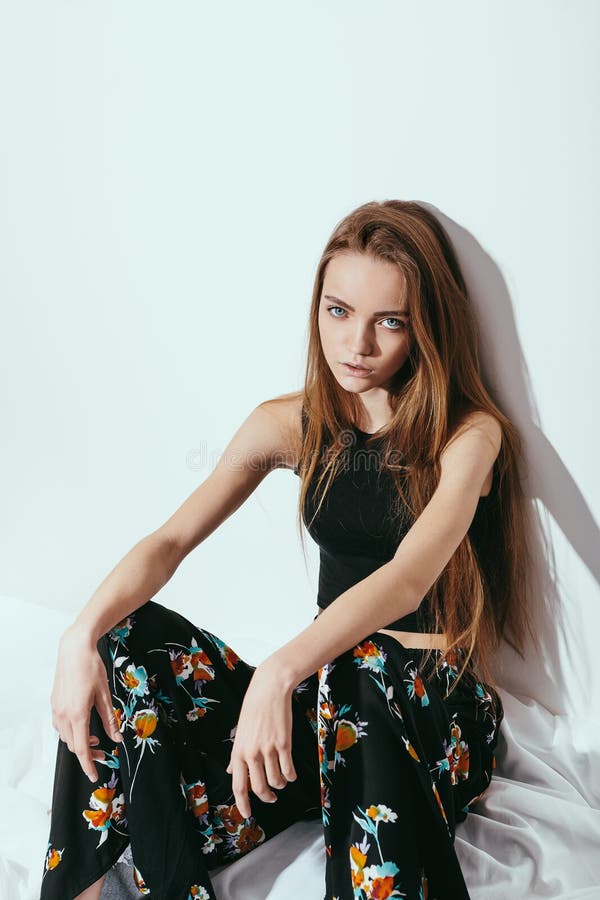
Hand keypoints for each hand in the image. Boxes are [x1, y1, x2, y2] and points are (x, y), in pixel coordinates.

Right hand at [51, 624, 122, 782]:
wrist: (74, 649)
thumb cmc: (92, 668)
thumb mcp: (105, 695)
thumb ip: (110, 719)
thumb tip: (117, 738)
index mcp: (77, 714)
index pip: (82, 749)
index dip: (88, 765)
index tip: (94, 775)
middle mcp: (63, 715)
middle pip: (73, 745)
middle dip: (87, 753)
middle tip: (102, 752)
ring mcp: (56, 709)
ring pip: (65, 737)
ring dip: (79, 742)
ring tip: (95, 738)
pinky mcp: (54, 703)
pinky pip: (60, 726)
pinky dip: (71, 731)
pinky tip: (82, 725)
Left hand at [225, 660, 296, 818]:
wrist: (269, 690)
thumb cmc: (254, 709)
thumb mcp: (240, 733)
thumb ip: (238, 755)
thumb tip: (232, 772)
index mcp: (238, 752)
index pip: (238, 786)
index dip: (243, 804)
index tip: (247, 814)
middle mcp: (251, 753)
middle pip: (258, 788)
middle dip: (266, 797)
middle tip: (271, 797)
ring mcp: (268, 749)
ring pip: (275, 781)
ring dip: (280, 785)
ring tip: (282, 780)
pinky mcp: (284, 744)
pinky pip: (288, 770)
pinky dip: (291, 776)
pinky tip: (291, 774)